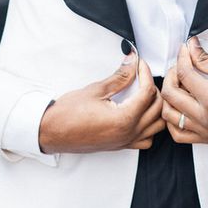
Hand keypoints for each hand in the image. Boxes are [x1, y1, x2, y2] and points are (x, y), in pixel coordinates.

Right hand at [39, 52, 164, 153]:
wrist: (51, 132)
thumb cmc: (68, 114)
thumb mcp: (96, 90)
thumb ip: (119, 76)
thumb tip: (131, 61)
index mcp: (124, 119)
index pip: (147, 93)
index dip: (145, 74)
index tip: (140, 64)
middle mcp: (128, 133)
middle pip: (157, 108)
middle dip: (152, 89)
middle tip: (140, 76)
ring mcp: (125, 142)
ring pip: (156, 126)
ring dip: (154, 109)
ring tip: (143, 94)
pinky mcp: (120, 146)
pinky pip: (146, 139)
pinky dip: (149, 126)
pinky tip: (139, 114)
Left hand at [160, 37, 207, 143]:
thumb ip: (206, 60)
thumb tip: (191, 47)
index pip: (185, 74)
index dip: (182, 57)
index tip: (184, 50)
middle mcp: (207, 118)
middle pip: (171, 94)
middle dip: (171, 75)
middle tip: (179, 66)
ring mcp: (205, 131)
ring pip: (169, 115)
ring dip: (168, 98)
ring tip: (178, 86)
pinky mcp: (207, 139)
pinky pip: (178, 134)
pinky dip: (172, 120)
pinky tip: (179, 107)